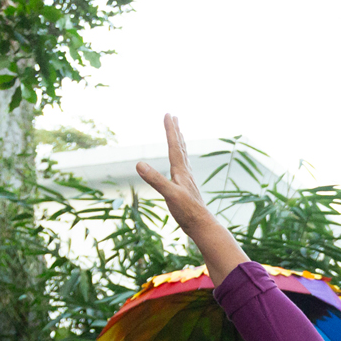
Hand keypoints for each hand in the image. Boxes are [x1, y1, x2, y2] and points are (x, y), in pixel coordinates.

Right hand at [137, 115, 213, 232]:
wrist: (201, 225)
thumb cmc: (187, 211)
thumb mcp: (169, 195)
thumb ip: (155, 179)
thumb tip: (139, 164)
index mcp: (181, 171)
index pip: (174, 146)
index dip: (170, 130)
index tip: (168, 115)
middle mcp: (185, 172)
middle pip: (180, 147)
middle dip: (175, 131)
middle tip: (173, 116)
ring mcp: (186, 180)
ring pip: (183, 156)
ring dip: (179, 142)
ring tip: (178, 134)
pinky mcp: (186, 187)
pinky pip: (182, 167)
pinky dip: (180, 158)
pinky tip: (180, 163)